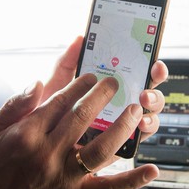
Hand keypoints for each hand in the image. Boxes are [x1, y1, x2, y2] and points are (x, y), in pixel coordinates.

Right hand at [0, 37, 166, 188]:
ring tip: (136, 109)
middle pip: (82, 118)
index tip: (91, 75)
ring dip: (122, 127)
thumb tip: (37, 83)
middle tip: (116, 83)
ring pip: (100, 148)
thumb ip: (15, 105)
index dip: (79, 84)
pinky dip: (132, 179)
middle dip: (103, 96)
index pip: (60, 101)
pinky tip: (151, 170)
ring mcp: (65, 176)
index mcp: (28, 134)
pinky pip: (108, 187)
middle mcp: (48, 153)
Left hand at [39, 35, 166, 139]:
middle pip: (148, 86)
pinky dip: (145, 129)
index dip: (149, 63)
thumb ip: (65, 64)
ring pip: (150, 111)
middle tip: (154, 72)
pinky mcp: (121, 144)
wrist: (33, 149)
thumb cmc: (46, 116)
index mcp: (108, 84)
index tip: (154, 59)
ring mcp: (123, 123)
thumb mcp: (54, 87)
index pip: (136, 68)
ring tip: (144, 98)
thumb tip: (80, 39)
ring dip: (153, 102)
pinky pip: (140, 137)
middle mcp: (121, 101)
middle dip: (155, 78)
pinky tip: (141, 123)